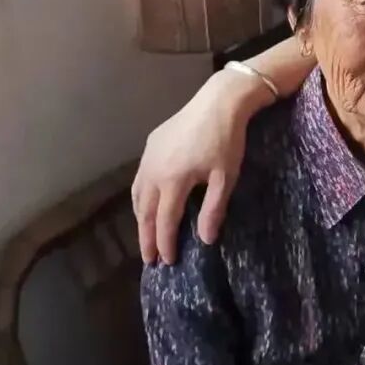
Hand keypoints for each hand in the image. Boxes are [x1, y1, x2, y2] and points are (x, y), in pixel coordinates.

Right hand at [132, 69, 255, 263]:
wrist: (219, 101)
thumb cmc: (226, 140)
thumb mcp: (226, 178)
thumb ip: (213, 210)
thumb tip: (205, 241)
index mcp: (172, 181)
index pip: (164, 221)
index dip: (165, 243)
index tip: (168, 263)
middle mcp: (153, 171)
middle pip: (144, 212)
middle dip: (146, 238)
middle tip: (149, 260)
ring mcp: (149, 157)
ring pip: (137, 195)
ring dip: (140, 218)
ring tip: (145, 237)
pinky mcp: (150, 145)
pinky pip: (139, 178)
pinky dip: (139, 197)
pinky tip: (145, 204)